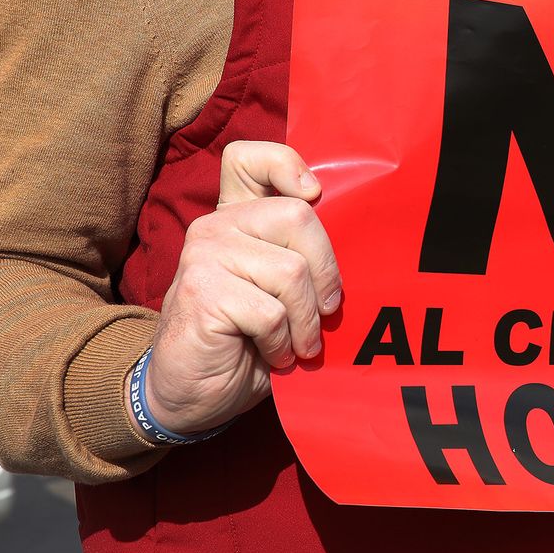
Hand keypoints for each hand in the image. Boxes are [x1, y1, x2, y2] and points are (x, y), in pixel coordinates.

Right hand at [141, 142, 342, 433]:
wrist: (193, 394)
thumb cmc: (249, 341)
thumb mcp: (283, 292)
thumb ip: (303, 256)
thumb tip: (360, 240)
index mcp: (238, 218)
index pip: (249, 158)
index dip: (286, 165)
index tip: (313, 195)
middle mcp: (216, 227)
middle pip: (298, 216)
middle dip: (326, 272)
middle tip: (324, 312)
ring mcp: (204, 255)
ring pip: (291, 272)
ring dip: (306, 321)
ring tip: (298, 343)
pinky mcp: (201, 291)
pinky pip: (272, 312)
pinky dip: (283, 343)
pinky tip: (273, 354)